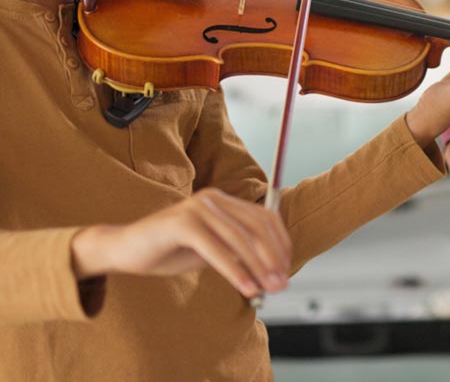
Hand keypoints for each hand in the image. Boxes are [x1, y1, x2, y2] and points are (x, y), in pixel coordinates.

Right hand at [70, 188, 291, 298]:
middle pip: (257, 227)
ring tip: (268, 289)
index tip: (287, 270)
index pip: (265, 218)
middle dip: (273, 258)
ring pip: (240, 239)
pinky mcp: (183, 223)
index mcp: (224, 200)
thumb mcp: (211, 251)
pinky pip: (217, 249)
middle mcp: (214, 198)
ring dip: (258, 267)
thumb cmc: (169, 250)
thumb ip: (237, 253)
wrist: (124, 249)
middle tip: (281, 284)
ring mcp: (198, 207)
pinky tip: (246, 288)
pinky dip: (235, 270)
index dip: (280, 244)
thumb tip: (272, 270)